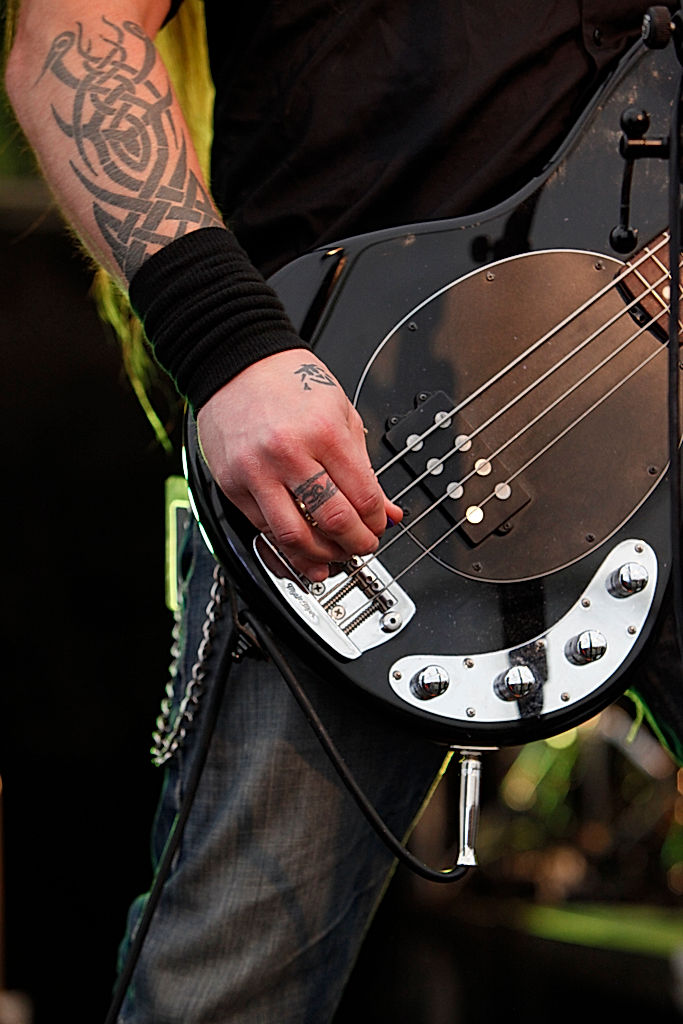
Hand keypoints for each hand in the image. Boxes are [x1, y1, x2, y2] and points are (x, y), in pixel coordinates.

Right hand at [196, 349, 402, 580]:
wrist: (235, 361)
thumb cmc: (288, 381)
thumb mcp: (341, 413)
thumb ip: (364, 466)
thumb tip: (385, 509)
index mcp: (324, 433)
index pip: (363, 497)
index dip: (376, 522)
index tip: (379, 526)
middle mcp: (288, 454)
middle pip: (332, 522)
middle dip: (355, 545)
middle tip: (362, 546)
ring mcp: (256, 472)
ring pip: (294, 537)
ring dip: (321, 557)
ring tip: (333, 556)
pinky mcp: (231, 484)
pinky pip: (263, 528)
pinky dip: (286, 545)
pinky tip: (301, 547)